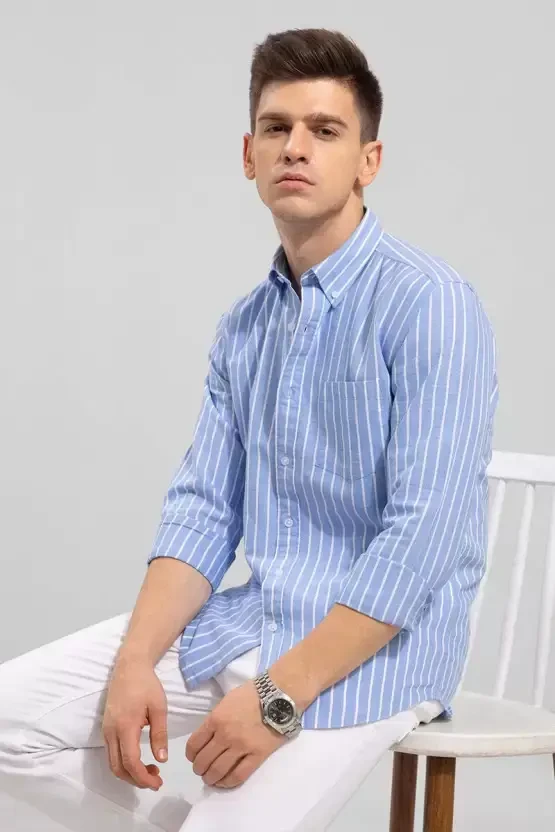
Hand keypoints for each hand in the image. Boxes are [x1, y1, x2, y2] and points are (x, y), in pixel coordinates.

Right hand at [102, 657, 167, 790]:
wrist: (129, 666)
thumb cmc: (146, 684)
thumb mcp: (159, 707)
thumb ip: (160, 734)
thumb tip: (161, 759)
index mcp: (125, 727)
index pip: (130, 762)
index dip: (143, 778)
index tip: (158, 783)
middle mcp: (111, 732)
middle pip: (118, 768)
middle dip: (136, 780)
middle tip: (156, 780)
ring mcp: (106, 730)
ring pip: (113, 763)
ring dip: (130, 772)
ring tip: (151, 770)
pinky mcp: (106, 728)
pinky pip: (112, 753)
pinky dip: (124, 763)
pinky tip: (140, 759)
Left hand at [185, 680, 287, 788]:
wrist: (278, 695)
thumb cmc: (251, 694)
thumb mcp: (226, 701)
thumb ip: (216, 719)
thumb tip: (209, 735)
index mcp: (215, 719)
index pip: (194, 744)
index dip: (191, 755)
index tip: (193, 757)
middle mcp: (225, 735)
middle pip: (203, 760)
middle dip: (199, 769)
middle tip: (201, 770)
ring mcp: (241, 747)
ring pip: (218, 771)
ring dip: (210, 778)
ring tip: (211, 778)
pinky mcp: (257, 755)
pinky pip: (238, 775)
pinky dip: (228, 782)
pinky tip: (224, 782)